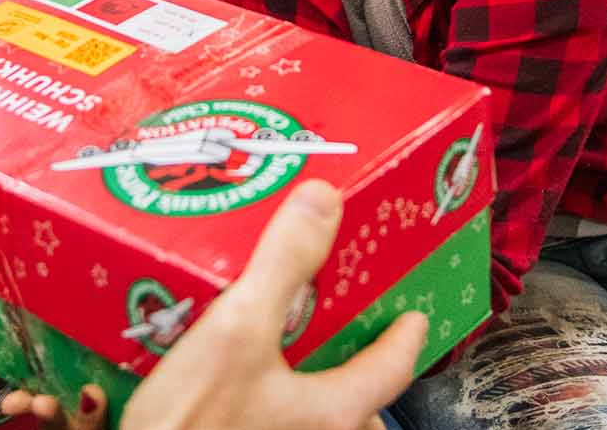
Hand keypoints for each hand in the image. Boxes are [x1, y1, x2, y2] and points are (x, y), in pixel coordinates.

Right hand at [6, 180, 426, 429]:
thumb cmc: (191, 427)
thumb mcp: (236, 331)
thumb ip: (283, 264)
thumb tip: (324, 200)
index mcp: (335, 411)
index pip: (391, 370)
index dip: (404, 338)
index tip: (415, 316)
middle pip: (355, 405)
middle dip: (349, 369)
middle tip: (334, 325)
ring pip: (311, 421)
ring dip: (302, 390)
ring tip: (276, 350)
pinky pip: (269, 423)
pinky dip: (261, 404)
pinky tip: (226, 385)